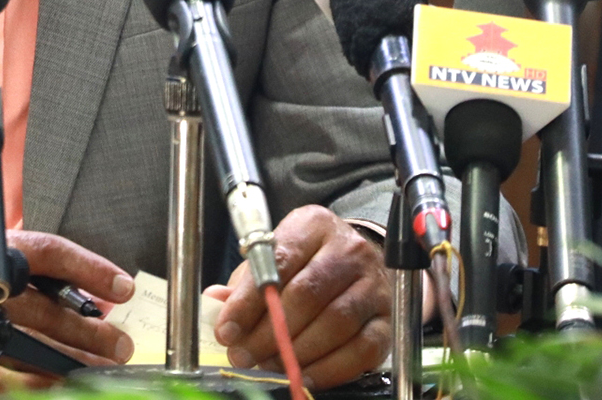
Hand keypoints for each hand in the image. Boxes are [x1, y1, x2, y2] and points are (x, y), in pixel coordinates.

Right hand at [0, 230, 136, 396]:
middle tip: (119, 343)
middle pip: (49, 310)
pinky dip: (42, 386)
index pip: (47, 252)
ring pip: (37, 349)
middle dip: (92, 331)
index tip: (120, 286)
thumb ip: (18, 270)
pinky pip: (11, 382)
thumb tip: (78, 294)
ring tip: (101, 368)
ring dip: (76, 362)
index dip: (90, 268)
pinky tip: (61, 386)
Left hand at [207, 205, 389, 389]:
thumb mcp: (270, 261)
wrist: (355, 266)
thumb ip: (244, 282)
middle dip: (270, 332)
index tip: (227, 330)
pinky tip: (304, 375)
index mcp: (313, 226)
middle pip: (308, 294)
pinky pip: (362, 349)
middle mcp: (349, 250)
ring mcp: (374, 285)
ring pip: (335, 322)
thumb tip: (214, 301)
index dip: (249, 300)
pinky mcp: (387, 320)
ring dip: (297, 352)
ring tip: (269, 366)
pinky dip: (330, 368)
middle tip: (244, 355)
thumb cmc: (304, 264)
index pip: (279, 262)